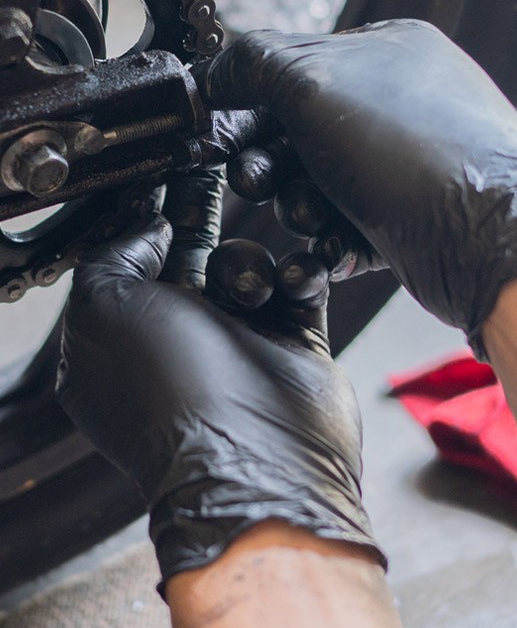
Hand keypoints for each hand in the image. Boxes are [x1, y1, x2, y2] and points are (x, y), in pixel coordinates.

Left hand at [57, 173, 383, 588]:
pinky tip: (297, 280)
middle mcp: (176, 340)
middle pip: (189, 255)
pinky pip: (301, 284)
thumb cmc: (171, 388)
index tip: (169, 168)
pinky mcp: (295, 345)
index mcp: (118, 337)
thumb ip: (112, 251)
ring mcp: (238, 343)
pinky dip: (301, 274)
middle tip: (223, 168)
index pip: (127, 259)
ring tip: (252, 289)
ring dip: (249, 262)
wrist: (259, 459)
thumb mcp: (104, 309)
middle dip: (203, 215)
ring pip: (246, 265)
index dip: (146, 213)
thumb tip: (148, 223)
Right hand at [201, 21, 516, 353]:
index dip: (251, 100)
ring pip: (324, 186)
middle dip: (272, 160)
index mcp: (391, 49)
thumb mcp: (313, 83)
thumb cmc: (415, 149)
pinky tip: (322, 255)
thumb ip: (253, 65)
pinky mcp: (415, 224)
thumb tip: (215, 73)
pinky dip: (329, 245)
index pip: (298, 64)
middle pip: (306, 131)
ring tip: (306, 214)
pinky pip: (350, 231)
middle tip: (254, 179)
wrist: (489, 239)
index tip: (216, 131)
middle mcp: (406, 103)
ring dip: (300, 204)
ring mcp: (413, 165)